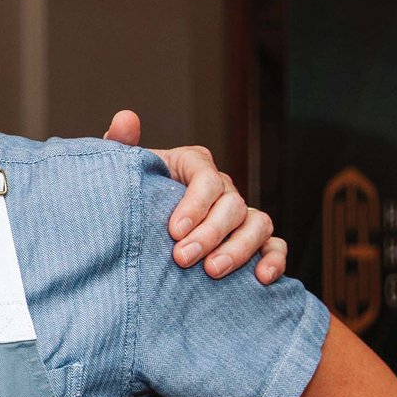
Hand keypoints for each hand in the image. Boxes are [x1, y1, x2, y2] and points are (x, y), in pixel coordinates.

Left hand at [101, 111, 287, 282]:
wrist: (138, 225)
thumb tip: (126, 118)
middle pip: (231, 205)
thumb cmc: (132, 194)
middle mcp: (223, 187)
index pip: (206, 177)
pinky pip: (274, 246)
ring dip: (239, 249)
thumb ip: (122, 144)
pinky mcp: (254, 240)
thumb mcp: (123, 169)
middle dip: (209, 234)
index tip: (174, 230)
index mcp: (194, 164)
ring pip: (257, 224)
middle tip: (182, 258)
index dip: (195, 204)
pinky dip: (274, 259)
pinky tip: (261, 278)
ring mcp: (241, 213)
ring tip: (212, 271)